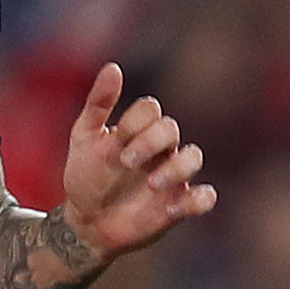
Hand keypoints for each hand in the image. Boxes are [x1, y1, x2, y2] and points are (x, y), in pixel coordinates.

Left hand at [57, 64, 215, 257]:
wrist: (86, 221)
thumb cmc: (86, 176)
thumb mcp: (84, 138)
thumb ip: (98, 104)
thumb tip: (113, 67)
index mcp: (138, 129)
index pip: (150, 109)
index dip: (136, 122)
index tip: (115, 144)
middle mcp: (160, 149)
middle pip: (171, 128)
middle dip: (150, 142)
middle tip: (126, 162)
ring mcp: (172, 176)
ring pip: (194, 157)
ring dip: (176, 168)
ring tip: (152, 185)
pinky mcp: (179, 205)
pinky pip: (205, 197)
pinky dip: (197, 200)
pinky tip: (170, 208)